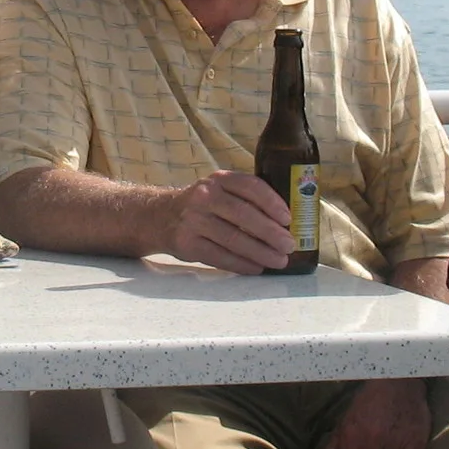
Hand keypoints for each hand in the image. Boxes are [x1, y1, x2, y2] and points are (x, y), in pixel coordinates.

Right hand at [163, 171, 295, 273]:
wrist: (159, 217)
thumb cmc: (201, 206)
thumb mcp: (219, 190)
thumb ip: (244, 198)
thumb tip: (283, 223)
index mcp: (219, 180)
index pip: (251, 187)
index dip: (272, 203)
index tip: (287, 219)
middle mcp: (204, 196)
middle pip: (244, 215)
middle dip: (271, 233)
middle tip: (288, 245)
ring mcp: (193, 220)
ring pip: (233, 239)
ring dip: (260, 252)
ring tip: (278, 260)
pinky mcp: (187, 244)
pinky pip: (219, 256)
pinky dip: (241, 264)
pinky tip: (256, 268)